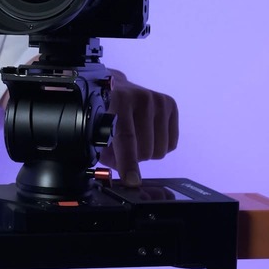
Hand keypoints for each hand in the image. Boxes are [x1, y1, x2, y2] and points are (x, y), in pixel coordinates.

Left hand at [99, 69, 178, 186]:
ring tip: (134, 139)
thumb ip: (106, 152)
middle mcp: (141, 97)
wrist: (115, 88)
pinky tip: (147, 134)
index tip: (131, 180)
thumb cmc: (104, 112)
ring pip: (160, 150)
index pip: (126, 136)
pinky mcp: (170, 104)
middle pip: (145, 149)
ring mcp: (158, 100)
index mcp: (118, 100)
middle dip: (133, 158)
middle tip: (121, 149)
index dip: (128, 161)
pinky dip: (159, 145)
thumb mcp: (97, 130)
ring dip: (146, 152)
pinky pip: (171, 143)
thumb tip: (122, 172)